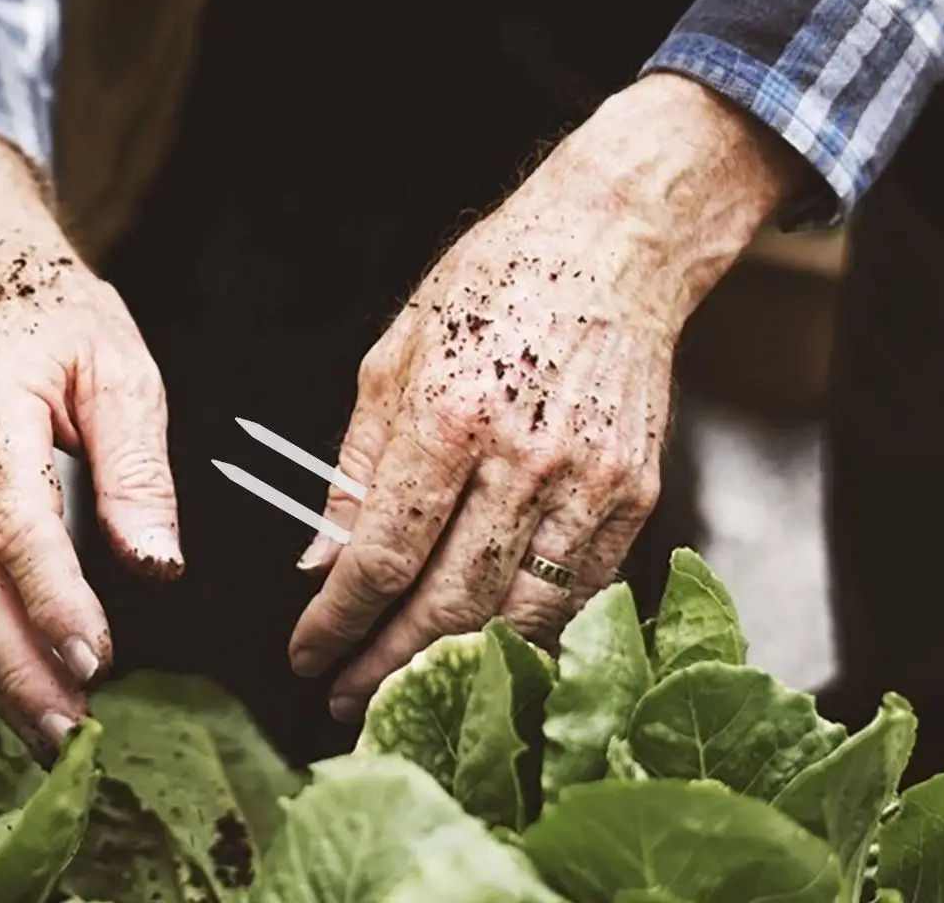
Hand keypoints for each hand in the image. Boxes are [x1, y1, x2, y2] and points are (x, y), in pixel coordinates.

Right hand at [0, 133, 180, 756]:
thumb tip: (156, 563)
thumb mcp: (121, 369)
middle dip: (15, 664)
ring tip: (47, 730)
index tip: (95, 658)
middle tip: (69, 731)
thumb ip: (136, 466)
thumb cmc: (56, 320)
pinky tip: (12, 682)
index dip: (52, 598)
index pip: (14, 520)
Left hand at [288, 75, 802, 720]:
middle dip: (386, 664)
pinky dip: (528, 632)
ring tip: (404, 687)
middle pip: (448, 602)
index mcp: (450, 413)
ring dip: (455, 666)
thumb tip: (322, 558)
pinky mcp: (636, 494)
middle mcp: (524, 457)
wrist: (612, 245)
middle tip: (344, 698)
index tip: (306, 653)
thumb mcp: (394, 351)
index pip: (383, 554)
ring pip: (518, 615)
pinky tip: (485, 645)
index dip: (337, 620)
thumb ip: (356, 462)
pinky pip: (579, 593)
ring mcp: (590, 482)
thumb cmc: (493, 283)